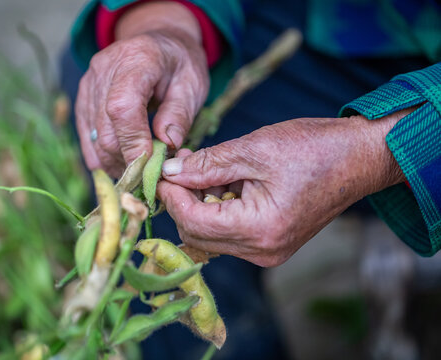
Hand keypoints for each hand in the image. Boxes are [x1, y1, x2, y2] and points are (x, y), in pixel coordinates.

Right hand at [75, 2, 208, 177]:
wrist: (159, 43)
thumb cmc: (179, 65)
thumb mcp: (192, 84)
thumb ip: (180, 114)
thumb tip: (167, 145)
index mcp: (136, 59)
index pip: (122, 108)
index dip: (132, 142)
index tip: (148, 168)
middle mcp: (104, 69)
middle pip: (105, 128)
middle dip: (126, 159)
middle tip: (149, 178)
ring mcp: (89, 83)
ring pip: (94, 137)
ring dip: (115, 162)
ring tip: (138, 172)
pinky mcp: (83, 98)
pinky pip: (86, 136)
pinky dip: (102, 156)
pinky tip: (121, 164)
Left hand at [158, 111, 409, 266]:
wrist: (359, 158)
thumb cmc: (314, 148)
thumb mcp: (254, 149)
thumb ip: (207, 164)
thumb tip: (171, 173)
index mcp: (260, 229)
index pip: (194, 222)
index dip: (171, 196)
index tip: (162, 171)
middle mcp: (262, 251)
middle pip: (198, 234)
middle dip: (182, 200)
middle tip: (180, 165)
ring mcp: (268, 252)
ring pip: (211, 235)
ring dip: (199, 203)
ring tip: (202, 166)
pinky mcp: (271, 244)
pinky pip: (230, 233)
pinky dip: (218, 208)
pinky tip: (222, 180)